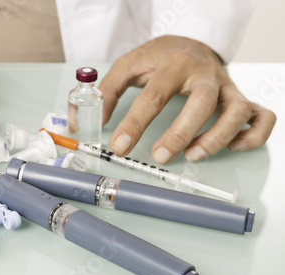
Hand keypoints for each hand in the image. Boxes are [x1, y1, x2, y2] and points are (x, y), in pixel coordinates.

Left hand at [99, 35, 276, 163]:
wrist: (189, 42)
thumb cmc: (159, 58)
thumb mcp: (128, 66)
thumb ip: (106, 91)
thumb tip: (89, 120)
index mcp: (174, 64)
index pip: (153, 95)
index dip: (135, 124)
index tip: (119, 146)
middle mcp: (204, 75)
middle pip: (201, 103)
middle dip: (181, 133)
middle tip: (161, 156)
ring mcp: (226, 87)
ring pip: (236, 112)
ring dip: (218, 138)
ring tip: (193, 156)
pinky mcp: (241, 98)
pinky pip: (261, 117)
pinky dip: (253, 135)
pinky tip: (233, 146)